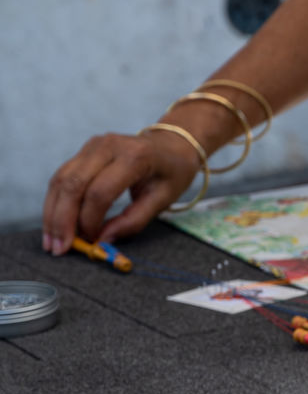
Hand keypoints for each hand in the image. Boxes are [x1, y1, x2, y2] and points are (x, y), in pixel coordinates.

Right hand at [43, 130, 202, 253]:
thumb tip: (103, 240)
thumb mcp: (163, 199)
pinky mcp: (84, 151)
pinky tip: (54, 223)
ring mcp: (92, 146)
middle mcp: (108, 146)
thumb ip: (134, 220)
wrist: (171, 145)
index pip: (100, 192)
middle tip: (58, 248)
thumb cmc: (171, 174)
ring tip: (51, 241)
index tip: (90, 241)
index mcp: (134, 157)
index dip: (90, 220)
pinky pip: (62, 177)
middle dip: (62, 220)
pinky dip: (56, 202)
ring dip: (52, 213)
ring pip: (61, 180)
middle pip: (73, 185)